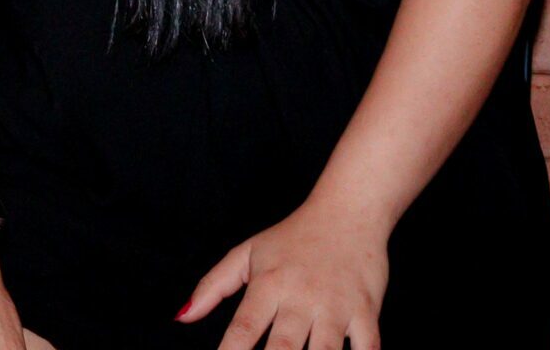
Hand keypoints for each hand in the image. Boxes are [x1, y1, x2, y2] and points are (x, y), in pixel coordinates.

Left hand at [178, 199, 388, 349]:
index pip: (244, 328)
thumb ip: (212, 287)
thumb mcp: (246, 254)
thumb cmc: (293, 237)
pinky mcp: (366, 311)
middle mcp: (301, 297)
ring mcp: (336, 306)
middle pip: (283, 347)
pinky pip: (368, 348)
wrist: (348, 212)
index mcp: (268, 284)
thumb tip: (182, 317)